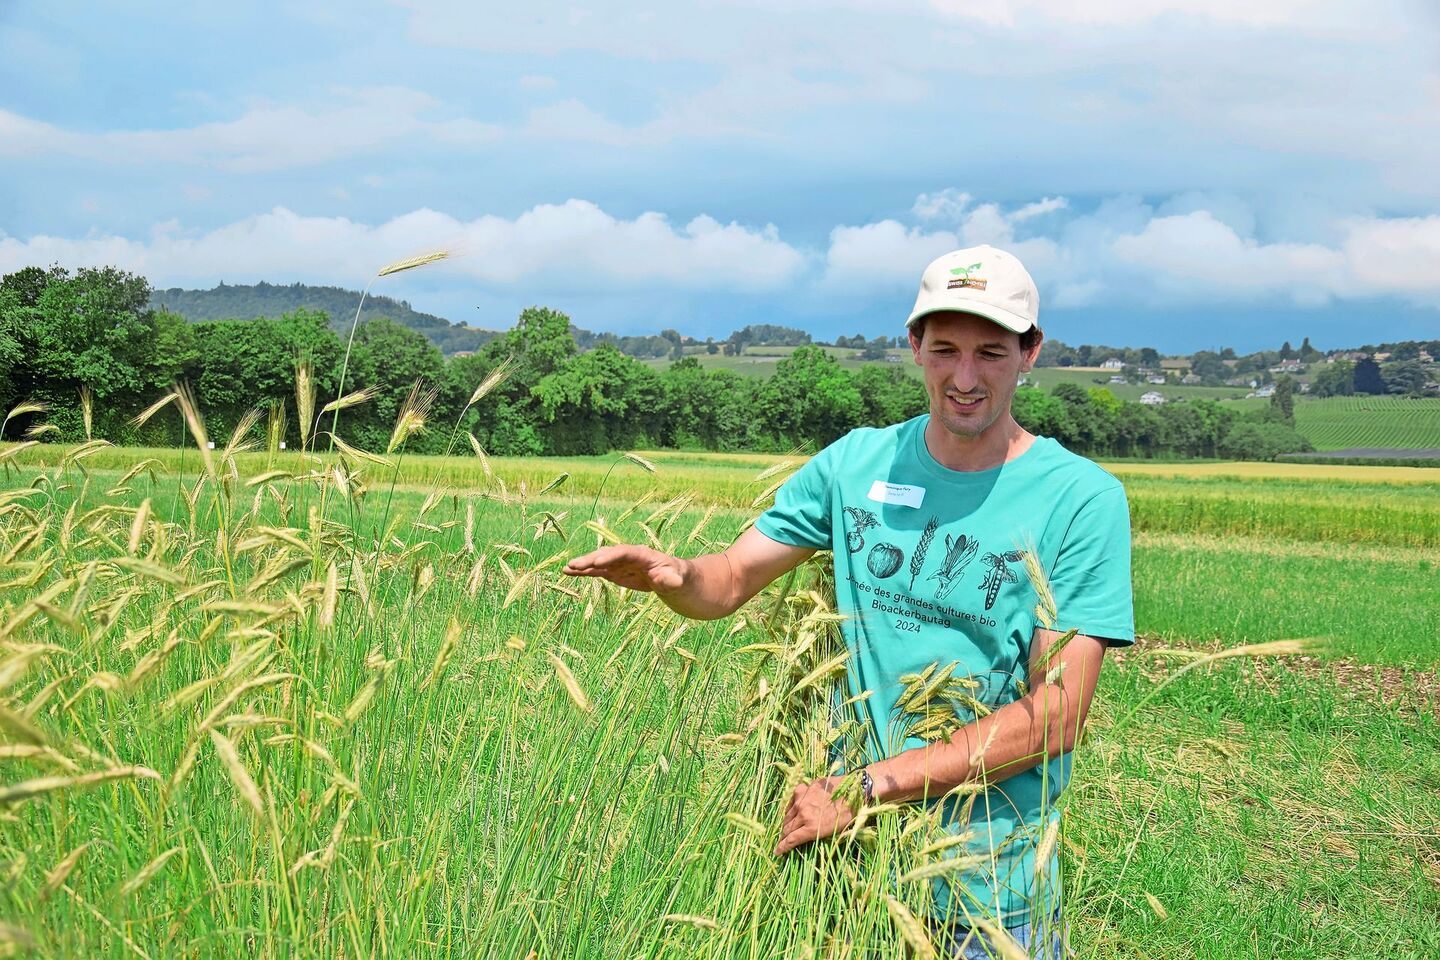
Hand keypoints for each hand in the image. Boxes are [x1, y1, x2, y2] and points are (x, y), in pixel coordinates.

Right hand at [562, 545, 688, 593]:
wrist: (671, 579)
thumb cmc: (677, 577)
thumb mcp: (677, 579)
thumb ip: (671, 579)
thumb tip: (671, 580)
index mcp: (643, 554)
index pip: (625, 552)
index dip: (611, 557)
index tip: (598, 563)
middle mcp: (628, 556)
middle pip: (607, 555)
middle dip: (592, 559)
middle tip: (575, 565)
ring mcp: (619, 563)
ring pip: (599, 562)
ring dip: (583, 564)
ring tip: (567, 568)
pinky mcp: (614, 572)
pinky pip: (596, 571)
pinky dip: (583, 572)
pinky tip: (568, 572)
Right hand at [774, 777, 856, 855]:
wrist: (854, 790)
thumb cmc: (848, 814)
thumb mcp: (834, 832)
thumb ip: (817, 835)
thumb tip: (806, 839)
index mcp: (812, 828)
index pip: (790, 840)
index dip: (782, 847)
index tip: (776, 851)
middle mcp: (803, 814)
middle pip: (787, 828)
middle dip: (783, 835)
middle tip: (782, 839)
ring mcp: (802, 800)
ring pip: (787, 814)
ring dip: (786, 822)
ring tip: (787, 826)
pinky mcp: (803, 789)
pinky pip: (792, 801)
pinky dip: (791, 807)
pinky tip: (794, 809)